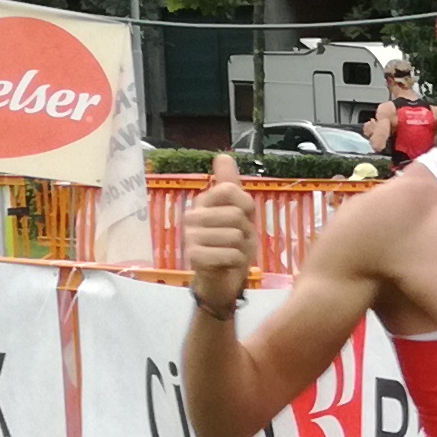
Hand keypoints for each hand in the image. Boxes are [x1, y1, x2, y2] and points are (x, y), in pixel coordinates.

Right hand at [184, 159, 255, 307]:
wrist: (220, 280)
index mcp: (202, 202)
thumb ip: (230, 185)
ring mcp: (191, 236)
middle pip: (237, 214)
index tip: (243, 217)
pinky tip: (228, 264)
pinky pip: (231, 254)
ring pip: (236, 235)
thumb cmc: (230, 244)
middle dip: (246, 231)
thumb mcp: (238, 212)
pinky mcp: (194, 256)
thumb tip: (222, 156)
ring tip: (232, 252)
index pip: (230, 190)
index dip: (246, 205)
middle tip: (237, 241)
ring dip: (242, 248)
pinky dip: (237, 261)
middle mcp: (192, 216)